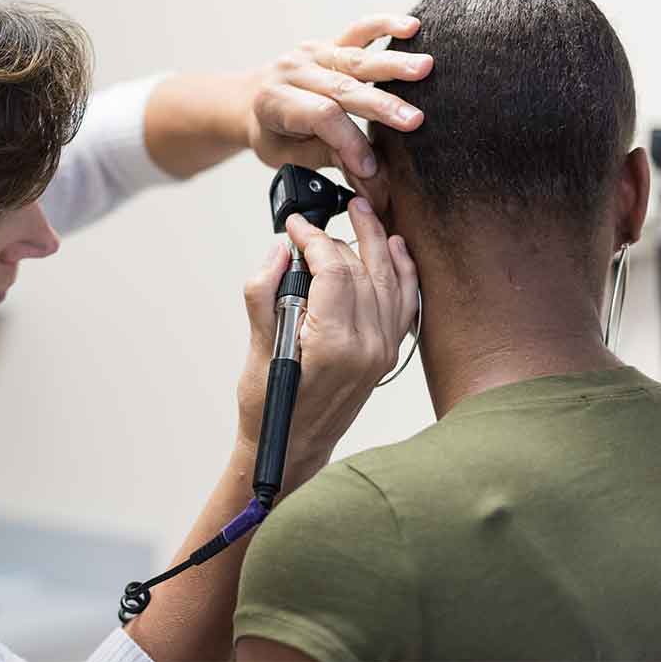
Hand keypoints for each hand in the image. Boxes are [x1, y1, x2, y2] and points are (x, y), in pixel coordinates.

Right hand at [235, 198, 417, 484]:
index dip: (313, 239)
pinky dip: (403, 273)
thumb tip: (280, 251)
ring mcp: (382, 350)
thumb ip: (264, 295)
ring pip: (389, 280)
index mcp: (334, 343)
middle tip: (327, 213)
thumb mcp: (256, 350)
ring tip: (365, 212)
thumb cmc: (270, 407)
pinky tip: (396, 250)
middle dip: (342, 235)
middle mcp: (367, 345)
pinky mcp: (386, 354)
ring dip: (378, 242)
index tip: (294, 227)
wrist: (292, 448)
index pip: (332, 270)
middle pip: (362, 270)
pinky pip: (404, 303)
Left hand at [248, 14, 432, 208]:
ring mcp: (311, 53)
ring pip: (355, 58)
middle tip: (414, 120)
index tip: (370, 166)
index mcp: (275, 101)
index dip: (349, 141)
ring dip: (393, 64)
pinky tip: (411, 26)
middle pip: (342, 86)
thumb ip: (326, 157)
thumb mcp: (286, 155)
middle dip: (381, 105)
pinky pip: (358, 31)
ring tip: (424, 68)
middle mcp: (292, 71)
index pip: (321, 117)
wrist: (250, 101)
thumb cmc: (271, 134)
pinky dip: (384, 25)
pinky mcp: (328, 43)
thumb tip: (369, 173)